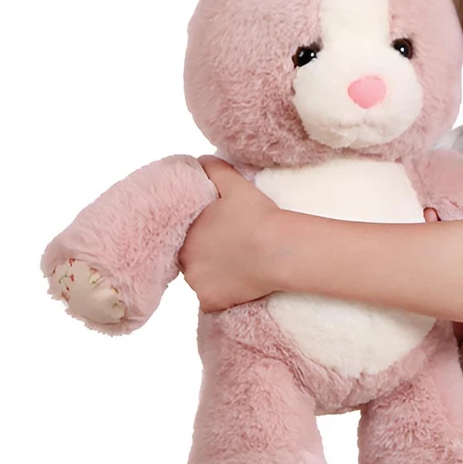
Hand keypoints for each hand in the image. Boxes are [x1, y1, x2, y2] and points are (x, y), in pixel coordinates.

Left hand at [179, 155, 282, 312]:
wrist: (279, 249)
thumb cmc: (258, 216)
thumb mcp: (234, 184)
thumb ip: (213, 168)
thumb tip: (199, 161)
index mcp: (185, 234)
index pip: (183, 237)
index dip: (200, 234)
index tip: (217, 233)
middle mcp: (185, 263)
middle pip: (190, 260)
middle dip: (204, 255)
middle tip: (229, 249)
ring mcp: (198, 285)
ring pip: (201, 280)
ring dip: (212, 275)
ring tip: (236, 266)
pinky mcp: (213, 302)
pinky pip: (212, 301)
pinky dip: (222, 295)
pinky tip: (238, 284)